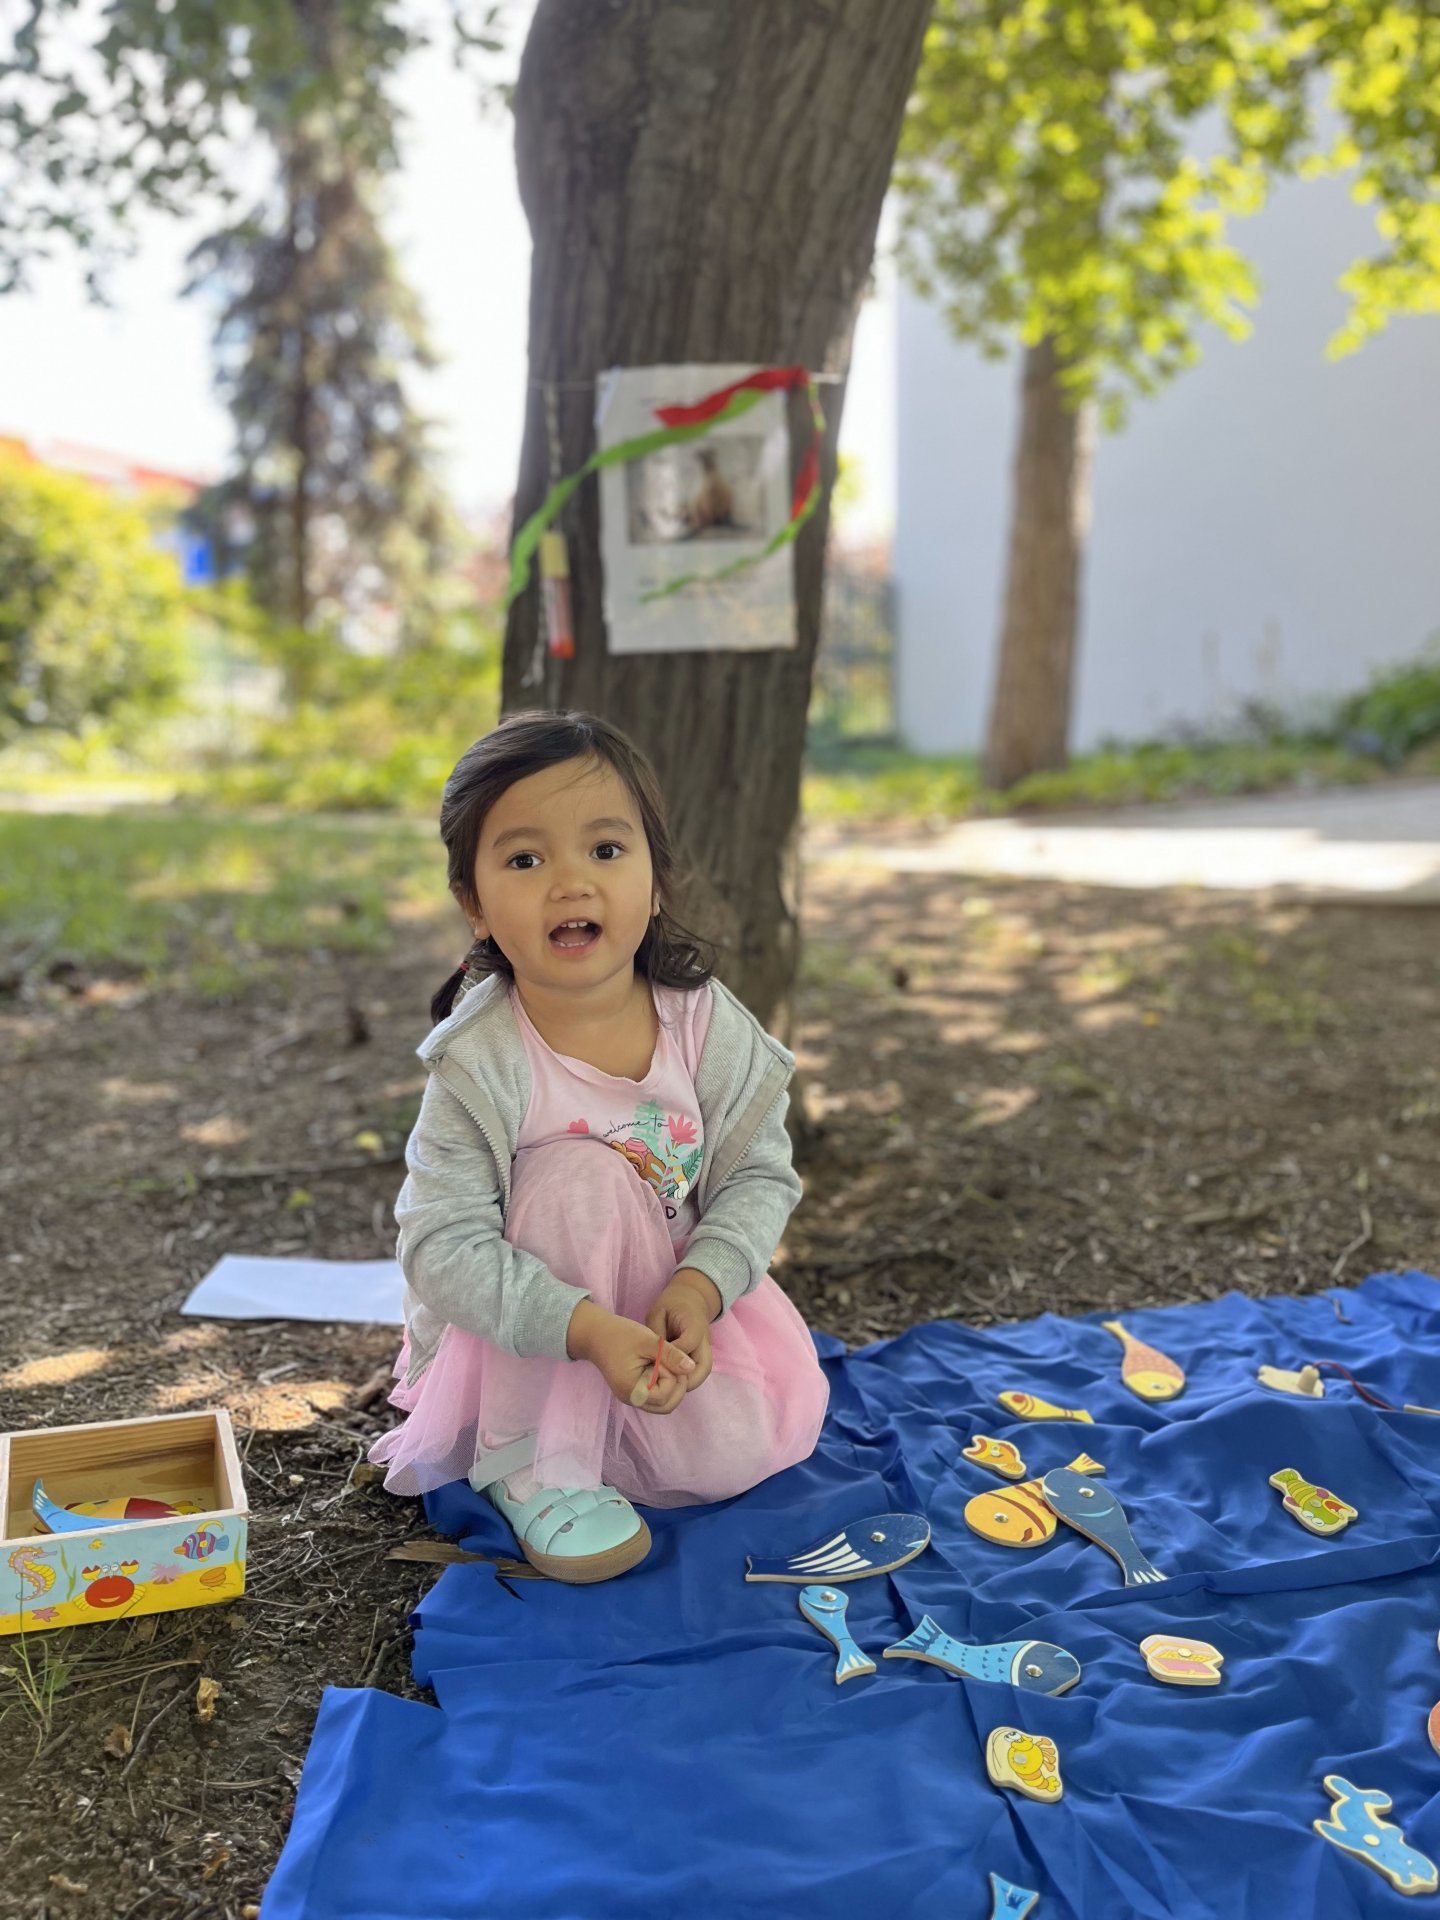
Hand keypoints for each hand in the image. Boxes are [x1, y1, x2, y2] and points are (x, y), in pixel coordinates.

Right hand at [566, 1299, 695, 1412]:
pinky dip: (663, 1386)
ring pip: (662, 1404)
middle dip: (677, 1386)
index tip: (667, 1357)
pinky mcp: (632, 1392)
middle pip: (666, 1406)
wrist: (595, 1334)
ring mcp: (631, 1397)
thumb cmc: (620, 1334)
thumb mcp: (648, 1340)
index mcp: (631, 1389)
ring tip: (668, 1364)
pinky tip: (661, 1367)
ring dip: (672, 1387)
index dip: (673, 1376)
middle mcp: (631, 1399)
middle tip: (675, 1363)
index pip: (665, 1395)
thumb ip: (670, 1355)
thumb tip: (691, 1368)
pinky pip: (655, 1397)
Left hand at [644, 1269, 719, 1399]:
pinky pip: (697, 1373)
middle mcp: (705, 1340)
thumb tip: (654, 1357)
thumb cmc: (671, 1304)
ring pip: (701, 1373)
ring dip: (685, 1383)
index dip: (670, 1357)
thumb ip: (658, 1333)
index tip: (654, 1364)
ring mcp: (705, 1350)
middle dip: (684, 1380)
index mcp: (695, 1324)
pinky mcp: (701, 1356)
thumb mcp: (659, 1311)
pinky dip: (684, 1380)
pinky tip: (667, 1381)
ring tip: (664, 1385)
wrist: (690, 1298)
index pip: (687, 1345)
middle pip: (703, 1368)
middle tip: (663, 1384)